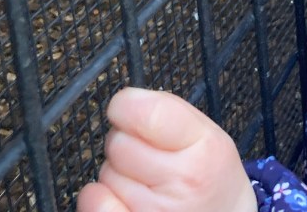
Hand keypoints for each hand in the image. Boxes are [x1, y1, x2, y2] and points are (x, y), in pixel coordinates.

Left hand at [76, 87, 256, 211]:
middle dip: (127, 142)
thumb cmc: (209, 172)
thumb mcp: (206, 132)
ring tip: (148, 181)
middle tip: (149, 154)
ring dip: (119, 173)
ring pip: (106, 172)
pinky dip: (99, 198)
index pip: (144, 113)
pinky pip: (97, 205)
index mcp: (202, 145)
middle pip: (118, 143)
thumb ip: (166, 111)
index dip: (125, 106)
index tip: (127, 109)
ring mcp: (158, 210)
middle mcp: (182, 180)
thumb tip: (123, 104)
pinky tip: (120, 196)